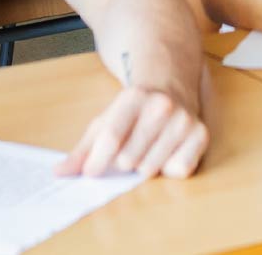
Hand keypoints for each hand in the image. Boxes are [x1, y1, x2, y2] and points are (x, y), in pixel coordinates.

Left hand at [57, 83, 208, 179]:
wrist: (170, 87)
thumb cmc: (133, 112)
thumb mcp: (106, 121)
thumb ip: (83, 149)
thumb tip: (60, 172)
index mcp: (133, 97)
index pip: (111, 137)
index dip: (97, 161)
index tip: (90, 173)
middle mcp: (161, 105)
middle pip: (129, 159)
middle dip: (124, 163)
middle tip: (129, 150)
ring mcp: (183, 119)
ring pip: (151, 168)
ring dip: (145, 167)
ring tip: (148, 148)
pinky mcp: (201, 134)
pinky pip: (178, 170)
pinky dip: (169, 168)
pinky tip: (167, 151)